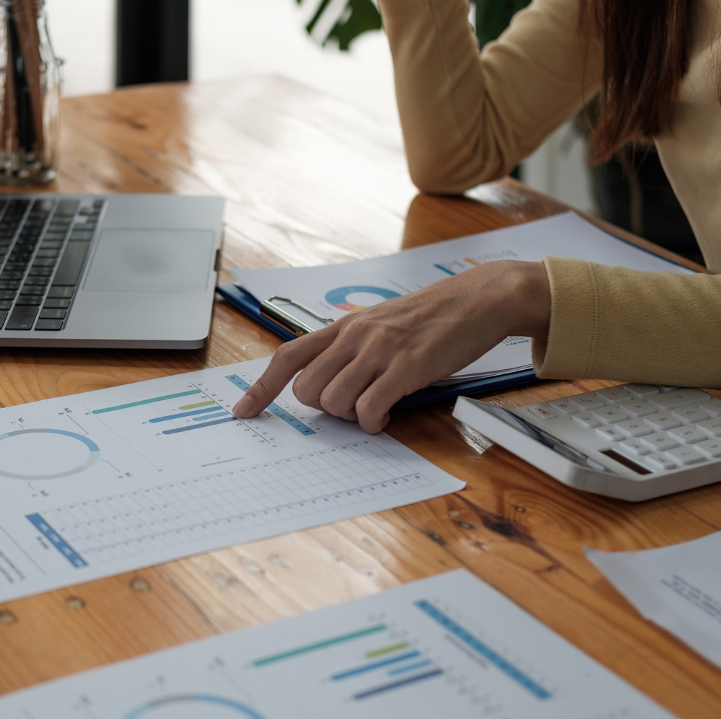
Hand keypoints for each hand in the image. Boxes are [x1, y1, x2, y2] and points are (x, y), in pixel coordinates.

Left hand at [232, 261, 550, 434]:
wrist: (478, 299)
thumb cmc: (430, 318)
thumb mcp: (380, 324)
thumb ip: (351, 349)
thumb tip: (325, 385)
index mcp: (344, 326)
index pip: (287, 356)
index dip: (260, 388)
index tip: (242, 413)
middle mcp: (354, 335)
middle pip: (306, 389)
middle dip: (324, 408)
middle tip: (355, 403)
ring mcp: (379, 350)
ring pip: (333, 401)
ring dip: (351, 416)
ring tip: (376, 405)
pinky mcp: (407, 367)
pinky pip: (370, 409)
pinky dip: (374, 421)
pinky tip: (389, 413)